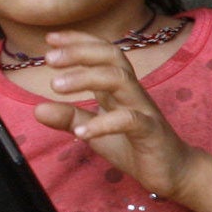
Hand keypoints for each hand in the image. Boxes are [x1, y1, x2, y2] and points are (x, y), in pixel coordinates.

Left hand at [29, 32, 195, 193]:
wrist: (173, 172)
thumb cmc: (135, 146)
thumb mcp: (95, 130)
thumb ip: (69, 118)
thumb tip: (37, 109)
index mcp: (119, 88)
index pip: (102, 53)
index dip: (78, 41)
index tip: (50, 39)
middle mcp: (132, 92)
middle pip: (112, 57)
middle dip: (80, 52)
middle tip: (49, 59)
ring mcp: (144, 109)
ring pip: (119, 80)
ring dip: (86, 78)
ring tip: (56, 86)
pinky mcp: (151, 132)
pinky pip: (129, 121)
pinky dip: (103, 124)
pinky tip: (81, 133)